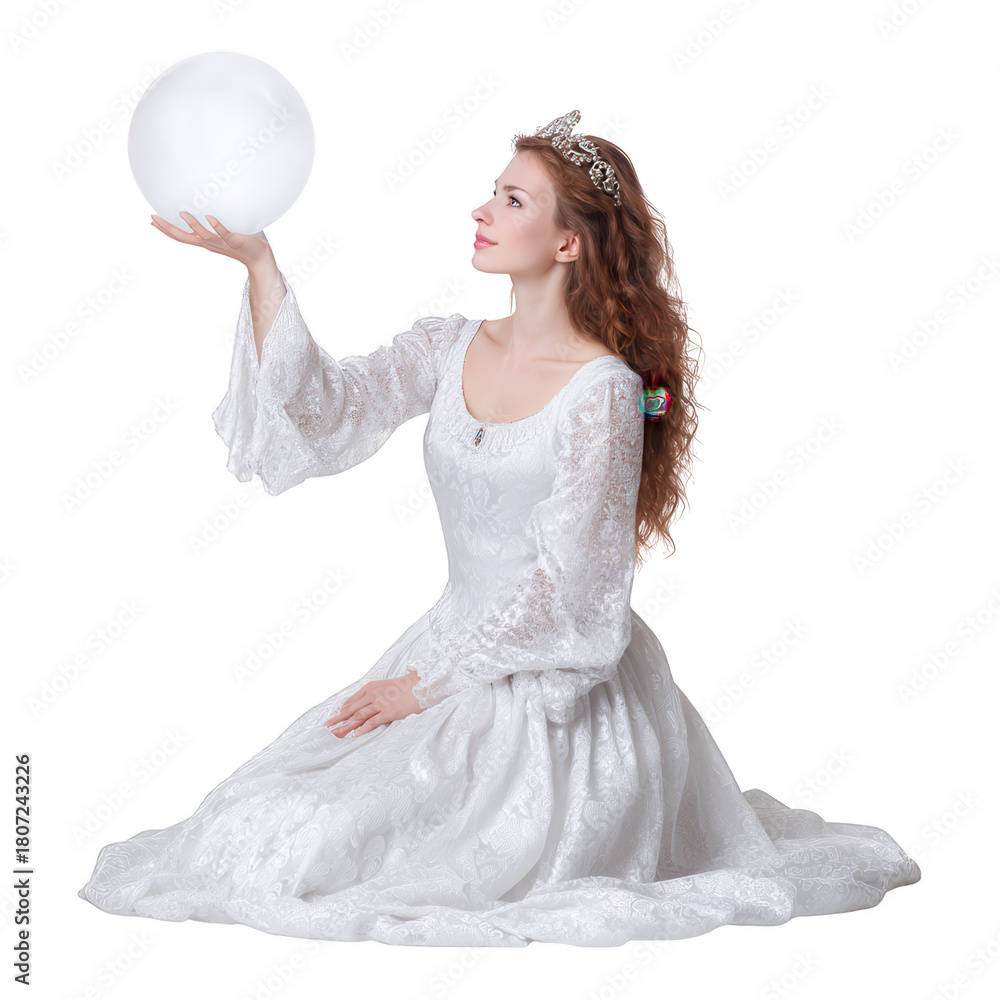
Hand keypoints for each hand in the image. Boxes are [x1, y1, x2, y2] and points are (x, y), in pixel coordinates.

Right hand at [150, 210, 273, 268]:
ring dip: (192, 224)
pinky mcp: (235, 241)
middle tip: (153, 218)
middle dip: (169, 229)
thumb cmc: (242, 240)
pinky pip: (225, 234)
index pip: (182, 235)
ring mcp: (222, 243)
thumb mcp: (224, 229)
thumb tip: (211, 201)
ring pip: (204, 236)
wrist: (260, 257)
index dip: (166, 229)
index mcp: (206, 241)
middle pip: (185, 238)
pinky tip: (209, 217)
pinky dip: (217, 226)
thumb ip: (216, 217)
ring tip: (182, 212)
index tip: (152, 220)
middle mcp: (211, 243)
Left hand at [323, 672, 423, 739]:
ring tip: (336, 734)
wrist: (422, 684)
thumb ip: (372, 696)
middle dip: (338, 720)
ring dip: (346, 726)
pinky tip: (354, 735)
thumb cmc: (405, 687)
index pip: (350, 702)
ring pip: (358, 717)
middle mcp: (372, 694)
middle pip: (351, 710)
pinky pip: (372, 722)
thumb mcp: (385, 687)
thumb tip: (361, 709)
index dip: (340, 712)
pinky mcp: (389, 712)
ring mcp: (380, 703)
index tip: (332, 720)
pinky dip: (362, 729)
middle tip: (327, 728)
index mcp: (370, 688)